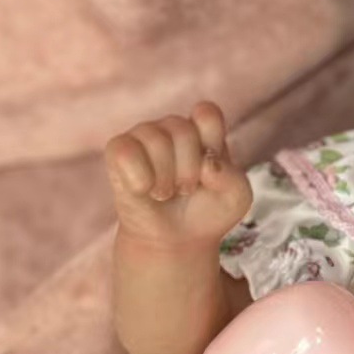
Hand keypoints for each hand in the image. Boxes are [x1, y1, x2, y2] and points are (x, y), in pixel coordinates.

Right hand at [104, 101, 252, 247]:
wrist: (177, 240)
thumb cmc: (208, 211)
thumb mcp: (236, 198)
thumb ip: (232, 177)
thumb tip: (206, 163)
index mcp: (204, 129)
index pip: (206, 113)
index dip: (210, 140)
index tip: (209, 169)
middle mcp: (173, 126)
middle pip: (183, 130)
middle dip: (189, 170)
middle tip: (186, 189)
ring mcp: (144, 135)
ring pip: (155, 140)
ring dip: (165, 178)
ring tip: (166, 192)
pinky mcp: (118, 150)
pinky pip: (125, 151)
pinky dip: (139, 179)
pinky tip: (144, 189)